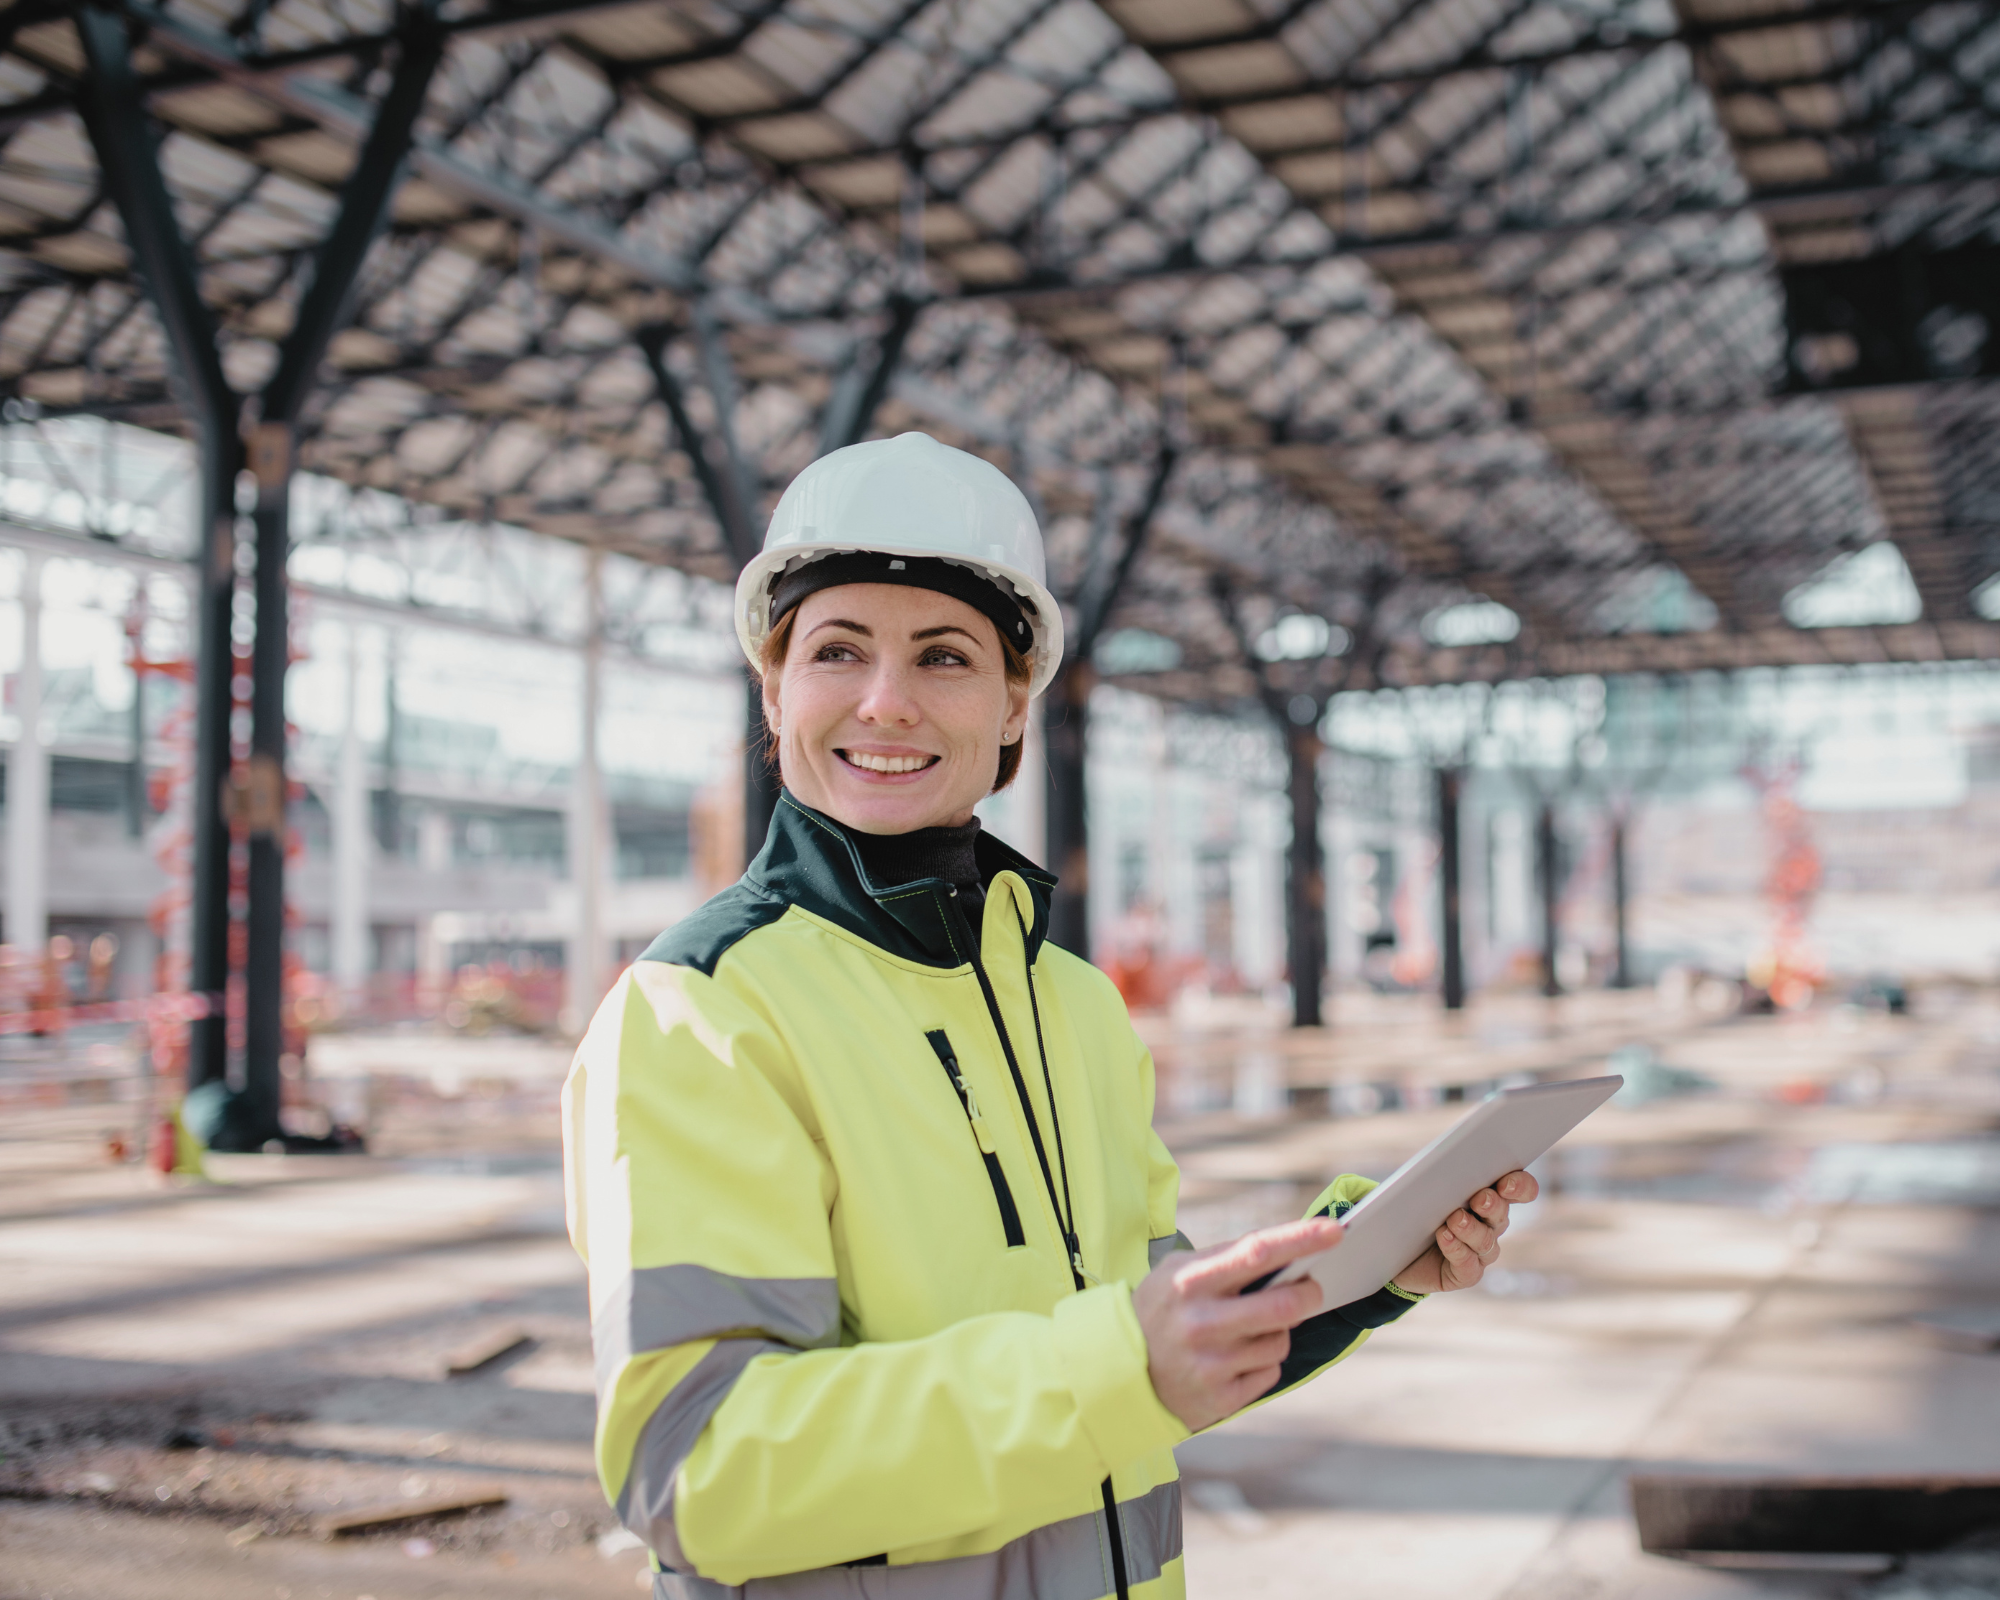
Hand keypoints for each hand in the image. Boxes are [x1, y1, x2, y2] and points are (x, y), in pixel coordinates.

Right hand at [1132, 1216, 1342, 1431]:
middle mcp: (1201, 1324)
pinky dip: (1262, 1362)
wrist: (1119, 1372)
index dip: (1301, 1239)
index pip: (1257, 1252)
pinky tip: (1236, 1358)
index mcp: (1190, 1282)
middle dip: (1309, 1294)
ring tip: (1250, 1329)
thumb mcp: (1178, 1273)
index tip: (1335, 1230)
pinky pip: (1270, 1372)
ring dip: (1279, 1330)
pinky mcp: (1220, 1399)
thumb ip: (1227, 1260)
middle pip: (1284, 1305)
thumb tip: (1289, 1252)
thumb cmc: (1161, 1310)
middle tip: (1311, 1288)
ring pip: (1281, 1341)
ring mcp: (1212, 1365)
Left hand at [1390, 1169, 1538, 1294]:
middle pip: (1502, 1212)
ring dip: (1471, 1228)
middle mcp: (1491, 1224)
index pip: (1519, 1188)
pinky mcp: (1466, 1273)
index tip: (1507, 1183)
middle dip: (1493, 1205)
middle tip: (1480, 1198)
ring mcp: (1481, 1252)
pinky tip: (1444, 1237)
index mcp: (1488, 1196)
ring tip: (1455, 1219)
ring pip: (1485, 1240)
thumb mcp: (1423, 1187)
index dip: (1520, 1185)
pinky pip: (1468, 1264)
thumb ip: (1440, 1175)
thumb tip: (1440, 1164)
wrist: (1393, 1251)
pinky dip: (1456, 1249)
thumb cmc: (1413, 1210)